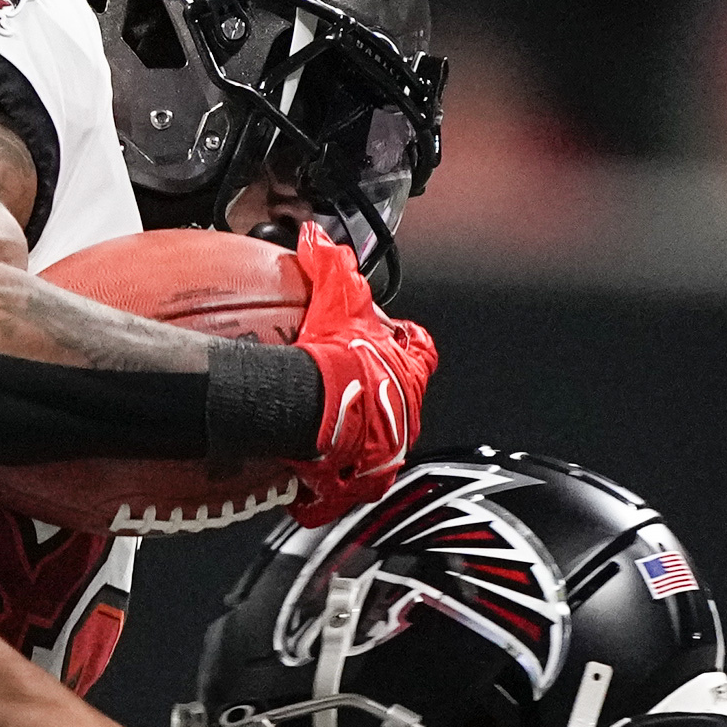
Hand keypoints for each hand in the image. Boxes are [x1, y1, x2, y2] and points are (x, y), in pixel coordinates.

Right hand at [284, 230, 435, 520]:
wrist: (322, 416)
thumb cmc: (340, 364)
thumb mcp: (338, 299)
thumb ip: (331, 265)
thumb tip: (318, 237)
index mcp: (408, 371)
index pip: (422, 352)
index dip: (410, 344)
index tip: (397, 339)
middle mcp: (405, 414)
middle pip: (398, 402)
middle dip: (376, 399)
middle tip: (345, 393)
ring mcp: (385, 453)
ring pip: (374, 450)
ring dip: (353, 446)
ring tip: (322, 440)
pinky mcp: (357, 486)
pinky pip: (343, 490)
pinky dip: (326, 489)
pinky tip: (305, 483)